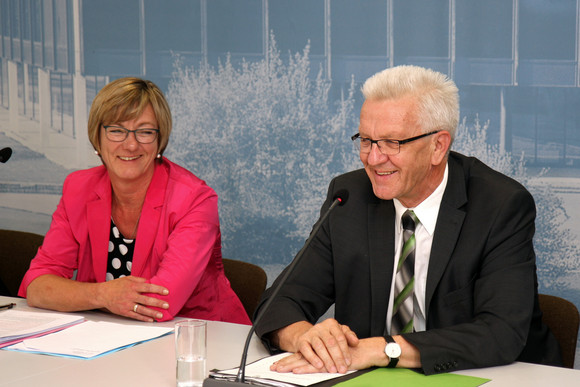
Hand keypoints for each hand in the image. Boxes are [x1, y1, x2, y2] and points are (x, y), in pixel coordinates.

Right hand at [97, 276, 168, 321]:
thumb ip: (139, 280)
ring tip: (161, 315)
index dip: (158, 289)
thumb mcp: (128, 278)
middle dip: (158, 303)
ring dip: (152, 313)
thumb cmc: (116, 285)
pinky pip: (135, 316)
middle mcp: (131, 295)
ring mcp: (127, 304)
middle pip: (147, 300)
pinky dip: (143, 318)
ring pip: (142, 310)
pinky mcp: (124, 311)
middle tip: (167, 305)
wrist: (102, 294)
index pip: (148, 287)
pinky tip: (150, 320)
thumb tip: (149, 281)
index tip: (166, 292)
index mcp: (133, 286)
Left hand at [270, 336, 389, 373]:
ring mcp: (324, 356)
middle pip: (299, 358)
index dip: (290, 360)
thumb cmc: (353, 354)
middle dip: (285, 363)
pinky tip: (296, 371)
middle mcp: (320, 352)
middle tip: (273, 368)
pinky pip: (314, 365)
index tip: (278, 364)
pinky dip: (305, 368)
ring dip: (291, 366)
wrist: (365, 351)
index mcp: (320, 351)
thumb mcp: (336, 356)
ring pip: (304, 361)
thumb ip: (327, 357)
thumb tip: (317, 364)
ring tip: (279, 370)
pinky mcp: (329, 361)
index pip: (302, 355)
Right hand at [272, 319, 358, 373]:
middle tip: (342, 369)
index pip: (340, 337)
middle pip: (330, 343)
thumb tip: (356, 342)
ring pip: (319, 346)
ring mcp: (311, 333)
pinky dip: (313, 358)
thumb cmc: (327, 336)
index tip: (348, 362)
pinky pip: (306, 350)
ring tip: (332, 369)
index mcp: (331, 324)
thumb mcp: (339, 332)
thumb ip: (349, 336)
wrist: (308, 335)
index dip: (345, 351)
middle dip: (337, 358)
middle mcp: (320, 327)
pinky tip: (319, 365)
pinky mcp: (302, 341)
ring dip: (327, 359)